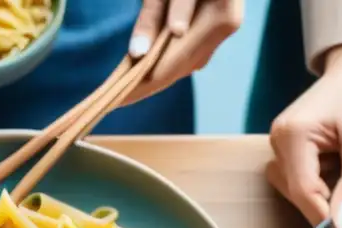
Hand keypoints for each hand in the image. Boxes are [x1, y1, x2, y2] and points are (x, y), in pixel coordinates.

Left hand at [123, 0, 242, 104]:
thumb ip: (153, 16)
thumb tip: (138, 54)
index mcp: (218, 14)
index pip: (173, 63)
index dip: (143, 84)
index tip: (115, 100)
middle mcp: (226, 24)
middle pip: (181, 68)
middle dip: (147, 84)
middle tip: (115, 99)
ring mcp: (226, 26)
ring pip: (187, 62)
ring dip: (157, 75)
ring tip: (126, 87)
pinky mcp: (220, 23)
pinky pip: (193, 50)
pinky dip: (169, 59)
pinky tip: (147, 68)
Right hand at [268, 43, 341, 227]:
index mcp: (293, 134)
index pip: (303, 189)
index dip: (322, 214)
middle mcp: (277, 139)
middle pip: (294, 191)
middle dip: (321, 202)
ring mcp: (276, 142)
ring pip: (291, 187)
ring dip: (318, 191)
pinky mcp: (282, 145)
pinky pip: (293, 176)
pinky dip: (315, 181)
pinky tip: (333, 166)